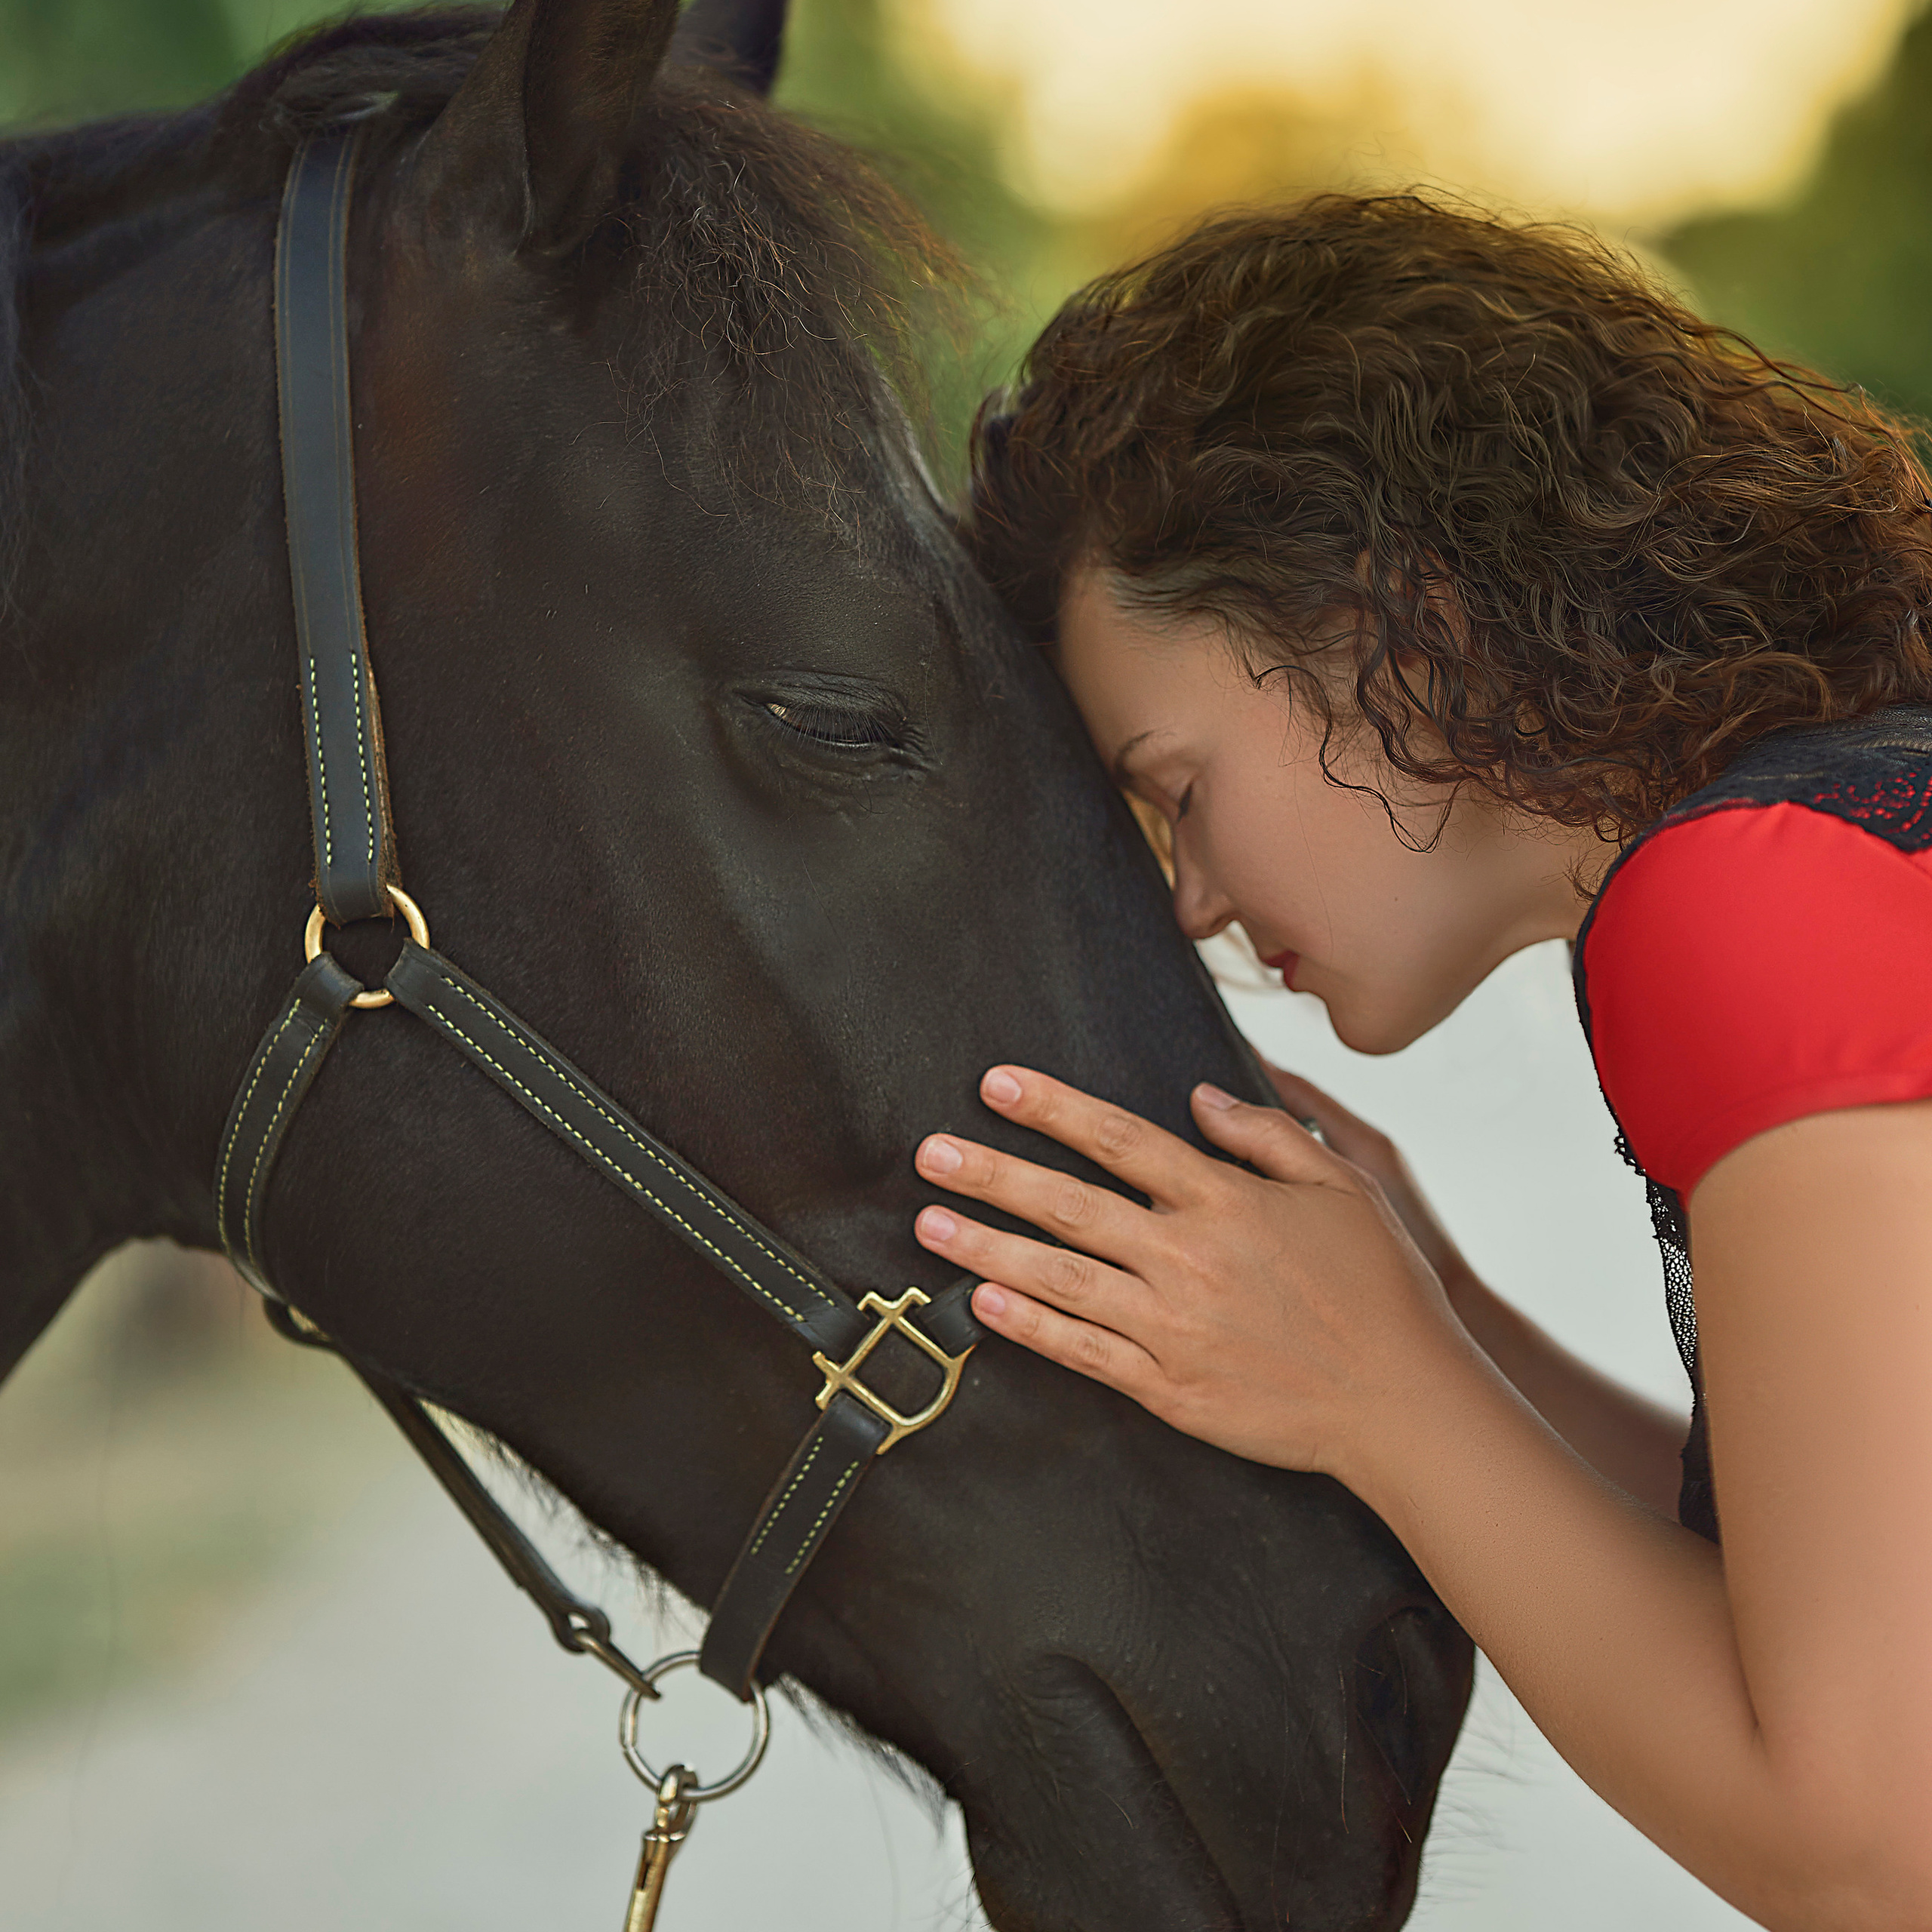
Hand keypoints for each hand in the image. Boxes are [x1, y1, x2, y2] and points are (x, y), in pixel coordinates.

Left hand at [912, 1065, 1475, 1481]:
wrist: (1405, 1404)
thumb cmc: (1381, 1289)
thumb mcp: (1344, 1185)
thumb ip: (1267, 1134)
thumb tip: (1200, 1097)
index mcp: (1225, 1201)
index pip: (1119, 1138)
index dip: (1052, 1108)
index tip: (996, 1084)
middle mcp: (1189, 1257)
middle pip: (1070, 1205)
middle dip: (992, 1174)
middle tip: (930, 1152)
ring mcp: (1174, 1326)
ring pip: (1060, 1279)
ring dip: (987, 1249)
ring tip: (928, 1225)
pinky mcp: (1171, 1387)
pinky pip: (1085, 1353)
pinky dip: (1030, 1328)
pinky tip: (984, 1307)